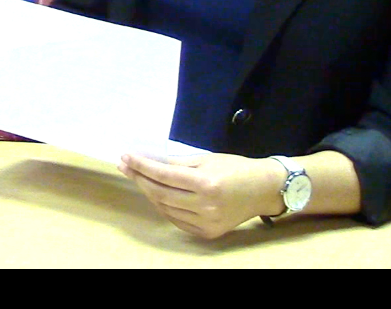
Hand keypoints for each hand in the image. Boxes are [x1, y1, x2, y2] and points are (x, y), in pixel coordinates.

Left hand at [119, 152, 283, 238]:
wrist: (265, 189)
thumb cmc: (236, 168)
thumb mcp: (206, 159)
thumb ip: (176, 162)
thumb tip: (148, 160)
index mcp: (206, 184)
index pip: (163, 175)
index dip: (142, 166)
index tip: (126, 157)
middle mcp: (205, 206)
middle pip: (160, 193)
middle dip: (140, 178)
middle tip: (126, 166)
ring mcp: (207, 222)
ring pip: (165, 209)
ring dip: (149, 193)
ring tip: (139, 178)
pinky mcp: (209, 233)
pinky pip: (177, 220)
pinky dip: (164, 208)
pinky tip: (156, 195)